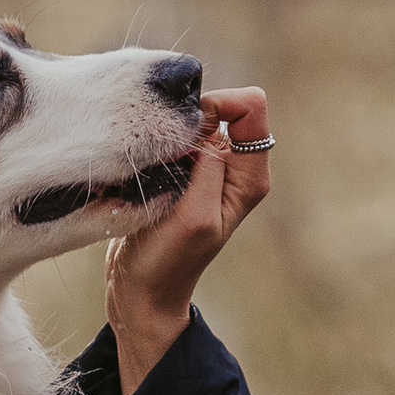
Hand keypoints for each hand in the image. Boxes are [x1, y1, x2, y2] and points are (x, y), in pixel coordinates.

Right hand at [105, 87, 272, 394]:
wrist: (142, 289)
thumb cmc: (168, 261)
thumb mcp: (193, 216)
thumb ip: (207, 167)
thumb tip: (206, 125)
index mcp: (249, 176)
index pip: (252, 107)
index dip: (219, 104)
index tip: (184, 129)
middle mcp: (234, 168)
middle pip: (223, 106)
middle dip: (190, 118)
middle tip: (163, 153)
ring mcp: (208, 168)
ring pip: (194, 119)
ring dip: (170, 132)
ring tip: (151, 166)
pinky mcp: (182, 171)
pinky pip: (174, 136)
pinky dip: (158, 142)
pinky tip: (144, 168)